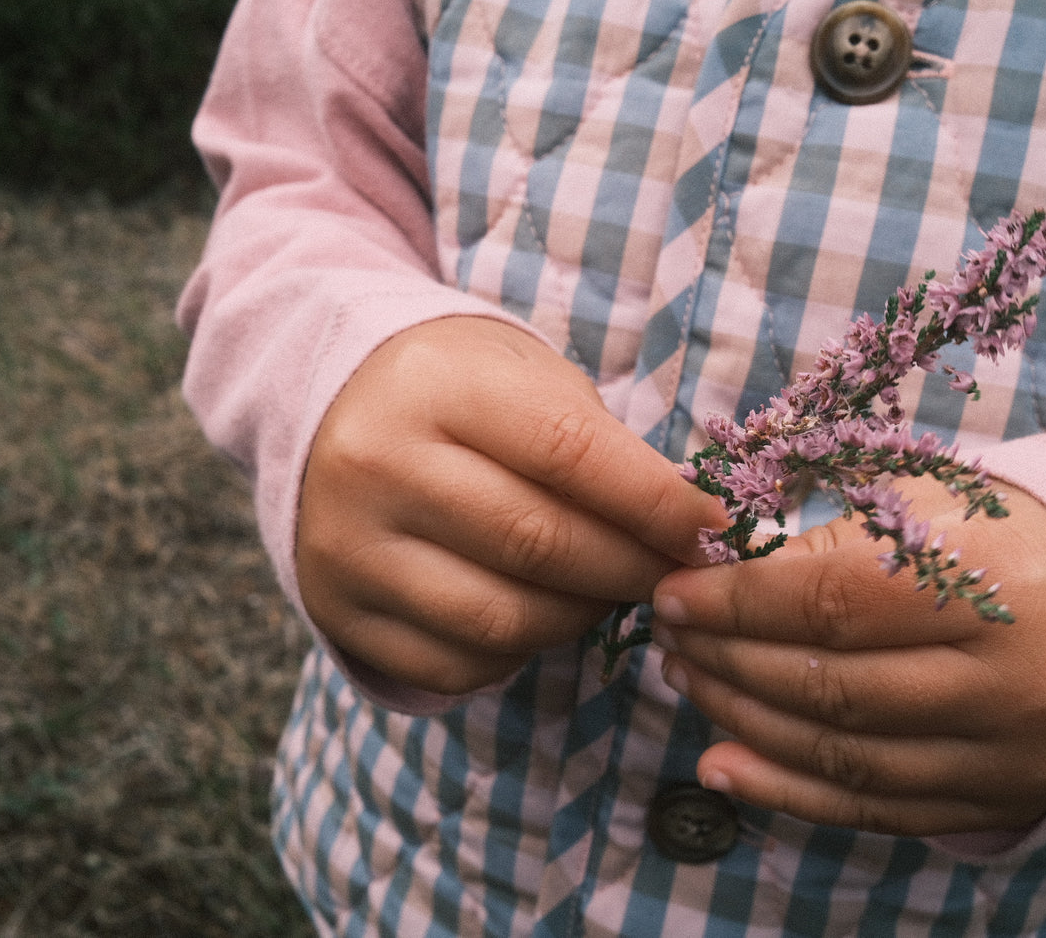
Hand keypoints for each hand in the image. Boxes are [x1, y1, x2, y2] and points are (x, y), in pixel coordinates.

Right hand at [297, 317, 726, 693]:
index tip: (713, 530)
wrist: (332, 407)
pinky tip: (539, 616)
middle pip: (537, 544)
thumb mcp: (527, 380)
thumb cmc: (460, 390)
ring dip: (581, 618)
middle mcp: (378, 465)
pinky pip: (453, 664)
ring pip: (499, 618)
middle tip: (677, 575)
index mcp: (436, 387)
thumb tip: (690, 534)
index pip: (568, 453)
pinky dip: (517, 655)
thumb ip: (602, 450)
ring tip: (609, 593)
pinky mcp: (337, 609)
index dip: (654, 503)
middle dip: (631, 569)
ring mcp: (347, 545)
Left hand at [651, 478, 1045, 836]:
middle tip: (671, 634)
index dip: (739, 600)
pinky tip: (720, 764)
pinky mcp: (995, 802)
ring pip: (843, 754)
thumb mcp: (937, 506)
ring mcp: (1003, 754)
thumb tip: (719, 558)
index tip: (674, 590)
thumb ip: (834, 531)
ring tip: (687, 678)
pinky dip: (785, 792)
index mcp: (993, 582)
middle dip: (729, 659)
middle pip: (833, 685)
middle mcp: (1005, 679)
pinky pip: (872, 810)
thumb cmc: (1010, 543)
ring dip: (743, 720)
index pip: (836, 601)